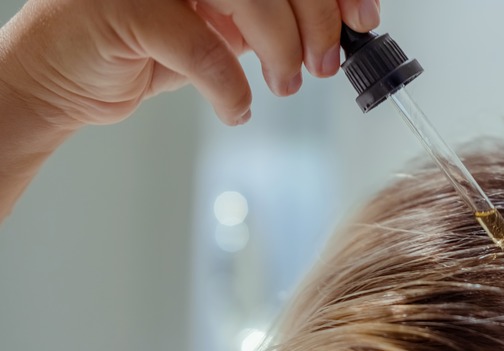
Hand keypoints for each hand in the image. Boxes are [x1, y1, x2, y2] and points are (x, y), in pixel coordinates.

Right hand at [0, 0, 379, 127]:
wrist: (63, 77)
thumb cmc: (144, 49)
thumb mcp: (219, 29)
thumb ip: (267, 22)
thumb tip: (333, 35)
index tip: (361, 20)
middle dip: (315, 20)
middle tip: (323, 64)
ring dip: (279, 48)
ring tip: (284, 84)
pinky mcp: (123, 9)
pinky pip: (200, 47)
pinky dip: (229, 86)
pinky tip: (236, 107)